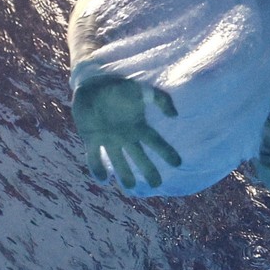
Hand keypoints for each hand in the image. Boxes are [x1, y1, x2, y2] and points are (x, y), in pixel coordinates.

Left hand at [71, 74, 179, 188]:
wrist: (92, 83)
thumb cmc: (118, 86)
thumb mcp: (142, 89)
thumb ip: (160, 99)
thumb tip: (174, 115)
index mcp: (138, 126)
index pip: (155, 142)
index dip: (166, 152)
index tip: (178, 163)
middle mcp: (125, 136)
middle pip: (139, 157)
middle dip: (148, 170)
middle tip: (156, 184)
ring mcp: (108, 139)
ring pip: (118, 161)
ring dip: (124, 173)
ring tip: (129, 186)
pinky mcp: (91, 138)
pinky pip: (94, 156)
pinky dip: (97, 168)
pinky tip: (103, 178)